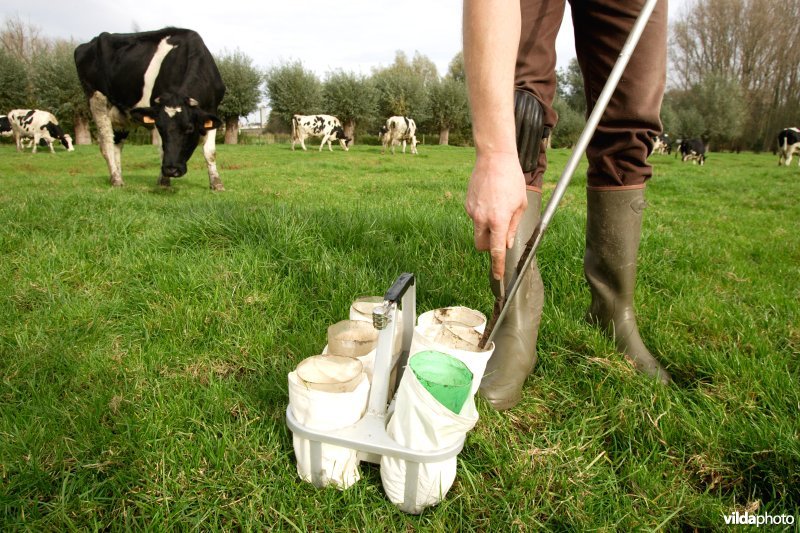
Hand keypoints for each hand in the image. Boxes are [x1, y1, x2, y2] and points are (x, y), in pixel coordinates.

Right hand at [465, 151, 526, 280]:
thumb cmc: (511, 179)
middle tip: (500, 236)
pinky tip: (491, 199)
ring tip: (498, 207)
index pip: (496, 251)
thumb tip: (507, 244)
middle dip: (489, 246)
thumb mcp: (519, 205)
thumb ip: (512, 227)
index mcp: (498, 220)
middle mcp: (481, 218)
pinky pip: (475, 217)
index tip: (498, 276)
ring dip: (487, 228)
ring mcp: (472, 211)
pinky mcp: (467, 204)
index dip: (497, 266)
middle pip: (481, 245)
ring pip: (478, 230)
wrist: (494, 158)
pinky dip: (482, 215)